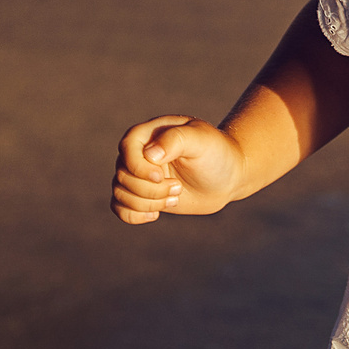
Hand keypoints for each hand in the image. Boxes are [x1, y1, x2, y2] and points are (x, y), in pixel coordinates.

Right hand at [111, 115, 243, 222]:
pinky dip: (133, 216)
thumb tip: (149, 154)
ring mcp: (139, 175)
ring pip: (121, 194)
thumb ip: (175, 140)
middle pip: (123, 175)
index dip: (139, 167)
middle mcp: (139, 153)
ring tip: (175, 197)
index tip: (161, 176)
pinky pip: (120, 207)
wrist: (228, 177)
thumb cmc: (217, 153)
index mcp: (149, 133)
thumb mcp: (201, 140)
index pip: (126, 148)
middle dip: (150, 190)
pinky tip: (155, 215)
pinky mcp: (143, 195)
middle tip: (178, 188)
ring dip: (147, 203)